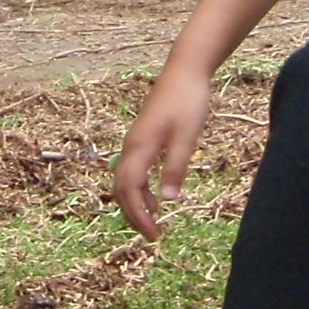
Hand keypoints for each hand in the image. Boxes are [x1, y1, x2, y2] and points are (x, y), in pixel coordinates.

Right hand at [113, 65, 213, 240]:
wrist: (184, 72)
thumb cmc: (188, 102)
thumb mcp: (186, 138)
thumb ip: (175, 169)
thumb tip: (166, 201)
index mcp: (139, 148)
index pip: (130, 190)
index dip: (138, 216)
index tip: (154, 236)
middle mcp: (130, 147)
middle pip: (120, 189)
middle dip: (133, 215)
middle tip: (152, 236)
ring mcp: (134, 142)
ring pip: (124, 181)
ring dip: (135, 203)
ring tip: (154, 222)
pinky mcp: (141, 138)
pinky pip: (132, 170)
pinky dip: (139, 189)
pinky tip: (156, 197)